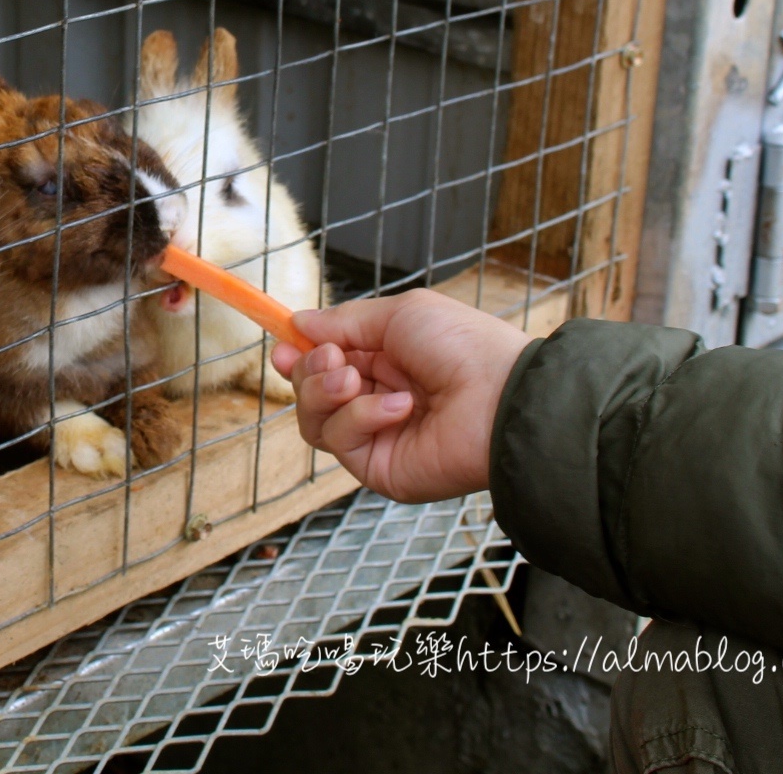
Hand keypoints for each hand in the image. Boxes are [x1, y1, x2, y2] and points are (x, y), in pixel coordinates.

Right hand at [273, 289, 531, 503]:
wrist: (501, 397)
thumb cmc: (463, 348)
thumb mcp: (400, 314)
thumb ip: (344, 322)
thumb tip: (299, 322)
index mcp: (383, 362)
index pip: (323, 363)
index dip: (298, 356)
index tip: (282, 347)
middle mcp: (374, 399)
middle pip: (309, 391)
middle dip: (309, 371)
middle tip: (335, 361)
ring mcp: (375, 436)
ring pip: (313, 419)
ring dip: (326, 392)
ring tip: (356, 380)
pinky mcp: (377, 467)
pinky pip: (340, 441)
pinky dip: (362, 416)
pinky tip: (399, 407)